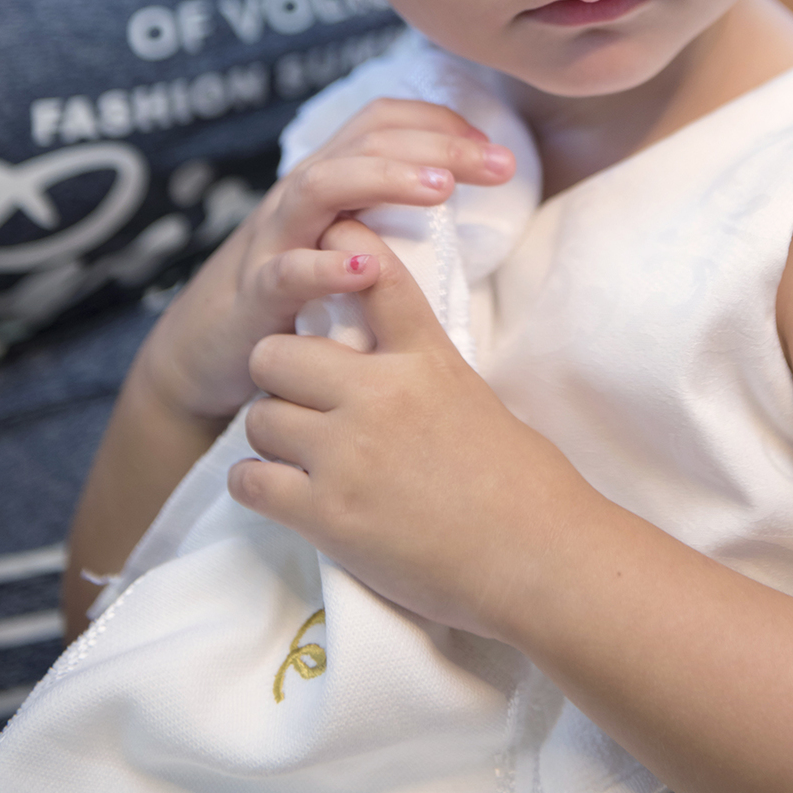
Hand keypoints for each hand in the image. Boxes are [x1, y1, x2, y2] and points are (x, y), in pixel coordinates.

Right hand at [137, 100, 514, 424]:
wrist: (207, 350)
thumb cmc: (295, 293)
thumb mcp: (345, 238)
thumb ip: (392, 212)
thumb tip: (465, 192)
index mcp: (329, 177)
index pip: (383, 121)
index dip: (441, 122)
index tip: (496, 149)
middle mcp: (300, 195)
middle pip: (366, 143)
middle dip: (437, 146)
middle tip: (500, 164)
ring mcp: (275, 239)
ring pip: (322, 186)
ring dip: (385, 179)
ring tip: (441, 191)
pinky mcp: (257, 294)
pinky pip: (286, 273)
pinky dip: (326, 268)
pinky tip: (367, 269)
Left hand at [230, 229, 589, 638]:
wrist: (539, 556)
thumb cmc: (523, 483)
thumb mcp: (471, 397)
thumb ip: (419, 370)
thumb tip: (378, 364)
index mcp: (426, 357)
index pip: (373, 275)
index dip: (340, 244)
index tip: (326, 236)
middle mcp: (380, 394)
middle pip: (277, 353)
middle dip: (279, 374)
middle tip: (298, 397)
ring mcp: (349, 454)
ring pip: (260, 417)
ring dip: (271, 436)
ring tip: (296, 454)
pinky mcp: (328, 514)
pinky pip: (252, 481)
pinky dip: (258, 485)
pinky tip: (280, 491)